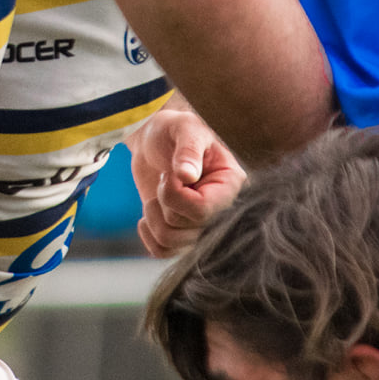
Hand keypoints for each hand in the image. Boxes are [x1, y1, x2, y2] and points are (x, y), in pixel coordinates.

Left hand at [129, 102, 243, 257]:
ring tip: (158, 191)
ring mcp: (200, 225)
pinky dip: (148, 234)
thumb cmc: (174, 130)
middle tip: (164, 178)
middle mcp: (221, 210)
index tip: (170, 174)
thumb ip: (188, 150)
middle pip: (187, 230)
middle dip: (164, 203)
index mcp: (230, 185)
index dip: (175, 195)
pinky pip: (162, 251)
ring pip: (171, 243)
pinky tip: (148, 211)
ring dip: (153, 216)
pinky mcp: (180, 232)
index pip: (203, 211)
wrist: (155, 140)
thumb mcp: (184, 129)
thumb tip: (187, 175)